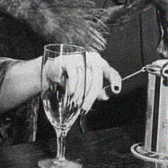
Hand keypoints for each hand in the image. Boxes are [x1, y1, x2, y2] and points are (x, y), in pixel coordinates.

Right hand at [0, 51, 120, 114]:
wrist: (51, 71)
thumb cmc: (71, 78)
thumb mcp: (85, 85)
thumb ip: (97, 91)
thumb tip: (107, 96)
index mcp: (100, 64)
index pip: (110, 72)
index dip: (114, 81)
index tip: (116, 90)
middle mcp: (93, 58)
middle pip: (96, 79)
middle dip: (91, 97)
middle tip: (84, 109)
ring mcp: (81, 58)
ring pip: (85, 79)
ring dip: (80, 94)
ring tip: (75, 102)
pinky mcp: (69, 60)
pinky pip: (74, 75)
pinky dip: (72, 87)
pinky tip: (70, 93)